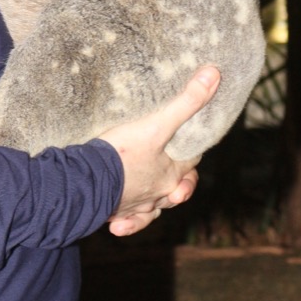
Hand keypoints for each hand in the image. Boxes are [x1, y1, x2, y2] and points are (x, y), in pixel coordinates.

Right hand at [98, 66, 220, 237]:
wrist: (86, 181)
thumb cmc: (122, 154)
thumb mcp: (156, 124)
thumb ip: (185, 102)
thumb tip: (214, 76)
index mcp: (171, 174)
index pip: (191, 160)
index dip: (193, 149)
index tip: (192, 140)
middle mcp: (159, 193)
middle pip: (177, 188)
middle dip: (181, 184)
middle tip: (181, 179)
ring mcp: (138, 204)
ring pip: (155, 207)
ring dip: (156, 204)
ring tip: (157, 201)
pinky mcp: (115, 211)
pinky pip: (129, 221)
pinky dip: (129, 222)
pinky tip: (119, 225)